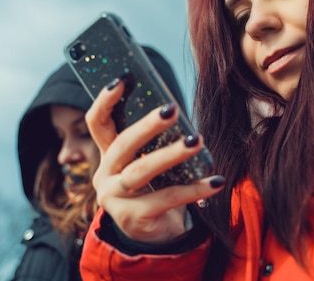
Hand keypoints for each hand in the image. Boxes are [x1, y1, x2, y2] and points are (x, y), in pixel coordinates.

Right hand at [86, 78, 223, 242]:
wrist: (157, 233)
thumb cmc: (157, 187)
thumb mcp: (152, 162)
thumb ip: (155, 141)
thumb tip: (177, 111)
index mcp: (110, 154)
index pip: (98, 123)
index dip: (105, 102)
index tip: (121, 80)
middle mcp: (106, 175)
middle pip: (123, 145)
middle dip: (148, 126)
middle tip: (172, 110)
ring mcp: (115, 199)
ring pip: (142, 171)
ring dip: (172, 154)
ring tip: (197, 141)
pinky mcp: (133, 219)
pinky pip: (167, 199)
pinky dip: (195, 189)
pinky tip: (216, 181)